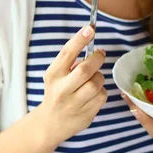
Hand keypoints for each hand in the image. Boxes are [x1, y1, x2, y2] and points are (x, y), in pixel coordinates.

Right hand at [36, 26, 107, 144]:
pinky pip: (102, 96)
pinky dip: (101, 92)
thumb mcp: (54, 76)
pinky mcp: (86, 114)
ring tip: (92, 79)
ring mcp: (74, 103)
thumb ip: (69, 63)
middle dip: (97, 59)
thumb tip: (92, 48)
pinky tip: (92, 94)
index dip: (79, 40)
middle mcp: (62, 89)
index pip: (66, 53)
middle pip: (85, 69)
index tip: (90, 29)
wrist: (50, 123)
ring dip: (98, 78)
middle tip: (101, 54)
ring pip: (96, 83)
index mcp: (53, 75)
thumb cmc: (56, 92)